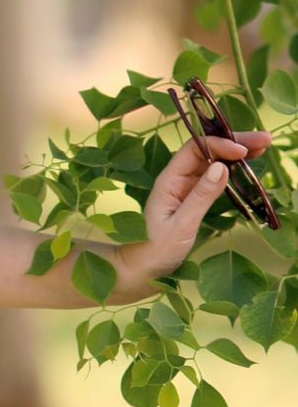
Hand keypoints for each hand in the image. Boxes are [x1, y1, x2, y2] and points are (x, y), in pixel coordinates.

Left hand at [114, 128, 273, 301]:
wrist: (143, 267)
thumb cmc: (156, 248)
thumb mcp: (182, 224)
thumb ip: (201, 196)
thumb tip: (221, 167)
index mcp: (169, 180)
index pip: (194, 150)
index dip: (219, 145)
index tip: (244, 151)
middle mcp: (176, 179)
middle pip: (205, 151)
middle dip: (233, 143)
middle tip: (264, 139)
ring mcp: (185, 187)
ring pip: (211, 162)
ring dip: (235, 154)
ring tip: (262, 147)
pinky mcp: (192, 198)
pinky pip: (212, 178)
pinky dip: (231, 170)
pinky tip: (246, 167)